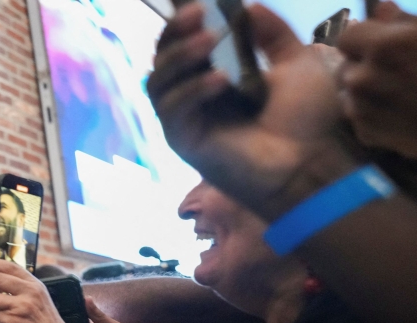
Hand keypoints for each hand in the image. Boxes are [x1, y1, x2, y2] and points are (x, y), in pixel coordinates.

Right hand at [148, 3, 359, 220]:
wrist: (308, 163)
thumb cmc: (304, 121)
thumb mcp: (296, 65)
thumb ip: (272, 35)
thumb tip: (249, 5)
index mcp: (214, 76)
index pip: (183, 44)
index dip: (182, 22)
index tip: (199, 3)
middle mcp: (193, 96)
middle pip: (162, 59)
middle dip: (175, 32)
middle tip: (198, 13)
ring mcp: (185, 119)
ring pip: (158, 81)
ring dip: (181, 56)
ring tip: (210, 39)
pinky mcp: (183, 140)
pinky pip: (173, 109)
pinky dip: (193, 89)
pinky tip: (220, 79)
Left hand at [338, 2, 416, 157]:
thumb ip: (404, 21)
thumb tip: (381, 8)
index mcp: (383, 48)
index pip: (347, 37)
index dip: (363, 40)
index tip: (380, 46)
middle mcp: (364, 78)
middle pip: (347, 66)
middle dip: (365, 67)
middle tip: (397, 73)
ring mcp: (361, 108)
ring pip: (350, 93)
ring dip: (366, 92)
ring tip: (400, 94)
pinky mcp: (365, 133)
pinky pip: (359, 117)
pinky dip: (373, 115)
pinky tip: (399, 114)